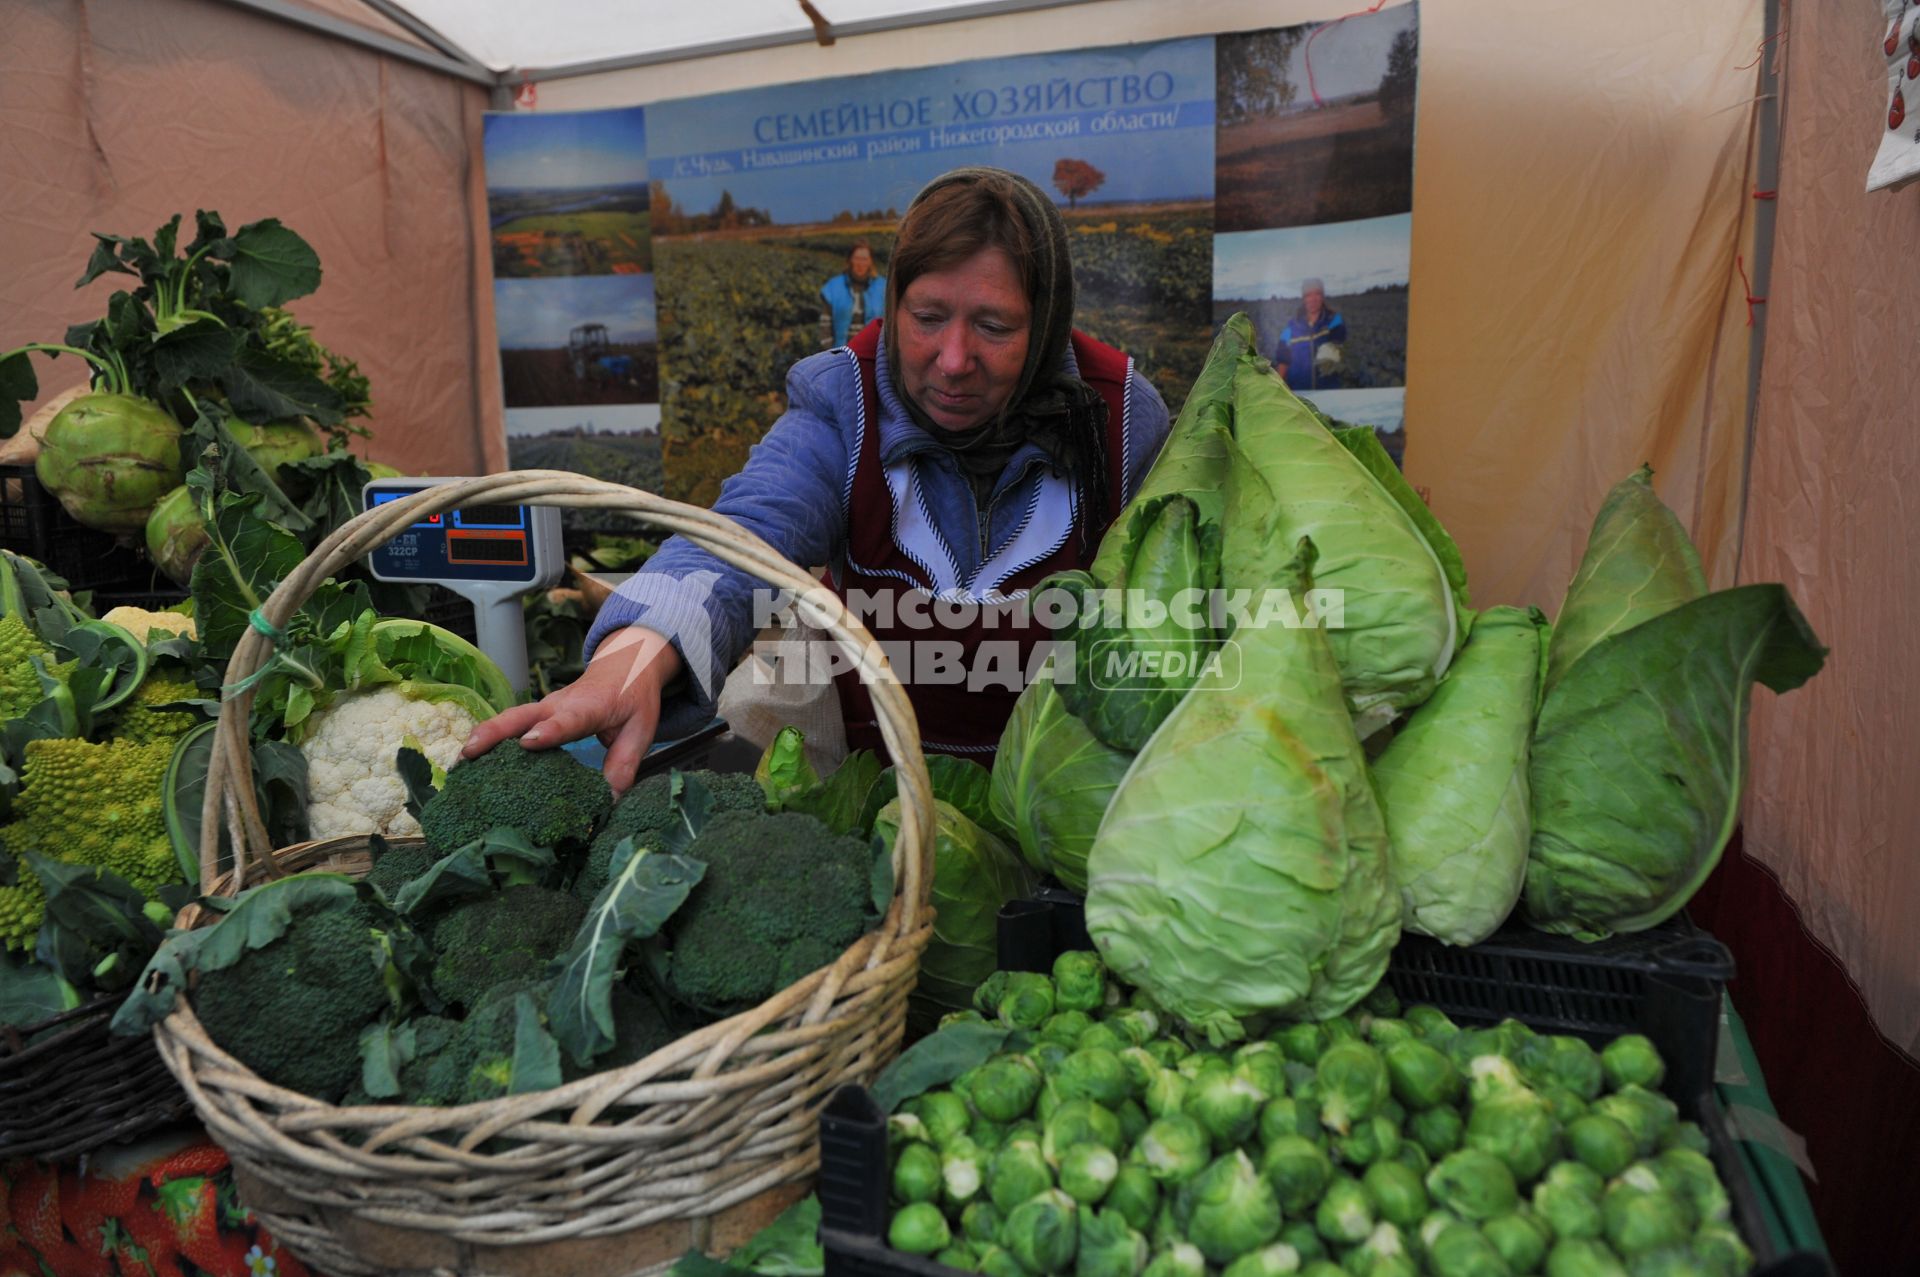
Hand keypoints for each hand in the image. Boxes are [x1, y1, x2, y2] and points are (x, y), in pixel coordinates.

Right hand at [460, 626, 683, 794]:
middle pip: (520, 716)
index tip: (528, 742)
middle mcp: (559, 705)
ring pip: (508, 720)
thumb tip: (608, 802)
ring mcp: (544, 709)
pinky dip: (488, 740)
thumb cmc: (633, 696)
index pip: (566, 720)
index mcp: (588, 707)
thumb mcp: (641, 730)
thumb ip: (625, 763)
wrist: (625, 665)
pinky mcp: (536, 715)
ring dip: (482, 738)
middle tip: (468, 754)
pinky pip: (510, 726)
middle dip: (493, 734)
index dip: (548, 731)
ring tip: (458, 764)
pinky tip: (470, 762)